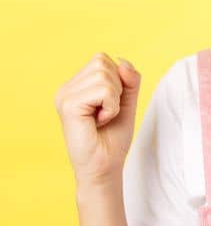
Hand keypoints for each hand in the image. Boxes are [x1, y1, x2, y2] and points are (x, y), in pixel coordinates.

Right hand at [56, 53, 141, 187]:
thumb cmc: (113, 138)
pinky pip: (104, 91)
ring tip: (102, 117)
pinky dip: (111, 107)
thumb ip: (129, 80)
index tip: (110, 105)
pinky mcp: (69, 105)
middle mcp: (67, 88)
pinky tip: (99, 121)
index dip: (118, 80)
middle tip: (107, 112)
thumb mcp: (126, 102)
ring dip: (114, 100)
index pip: (103, 59)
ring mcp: (65, 95)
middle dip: (117, 89)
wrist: (104, 166)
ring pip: (105, 75)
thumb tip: (122, 61)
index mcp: (76, 85)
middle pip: (103, 62)